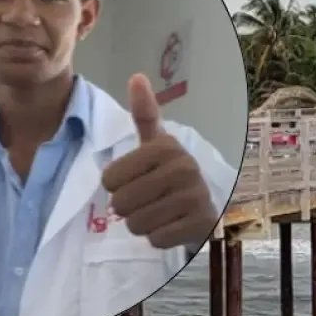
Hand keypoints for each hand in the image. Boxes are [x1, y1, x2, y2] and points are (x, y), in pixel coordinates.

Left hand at [101, 74, 217, 249]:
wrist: (205, 206)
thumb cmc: (169, 174)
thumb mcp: (155, 144)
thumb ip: (145, 114)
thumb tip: (136, 76)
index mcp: (166, 146)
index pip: (110, 178)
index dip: (115, 185)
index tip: (134, 180)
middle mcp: (183, 168)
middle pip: (121, 203)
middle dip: (127, 208)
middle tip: (146, 201)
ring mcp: (194, 196)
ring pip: (136, 223)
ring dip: (141, 224)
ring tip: (158, 213)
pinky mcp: (200, 223)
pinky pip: (156, 239)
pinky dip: (158, 237)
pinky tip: (170, 225)